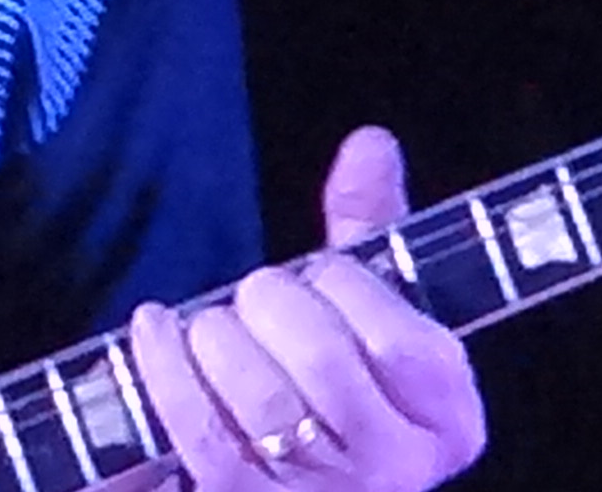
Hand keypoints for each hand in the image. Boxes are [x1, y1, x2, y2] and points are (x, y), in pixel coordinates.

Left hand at [126, 128, 491, 491]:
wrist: (297, 487)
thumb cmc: (337, 395)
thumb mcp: (373, 320)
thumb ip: (373, 234)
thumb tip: (368, 144)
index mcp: (448, 420)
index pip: (400, 337)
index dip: (344, 289)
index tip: (318, 276)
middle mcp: (396, 468)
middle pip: (325, 361)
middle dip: (271, 306)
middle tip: (256, 297)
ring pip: (263, 398)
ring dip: (217, 339)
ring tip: (209, 326)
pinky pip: (200, 431)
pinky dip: (168, 370)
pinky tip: (153, 331)